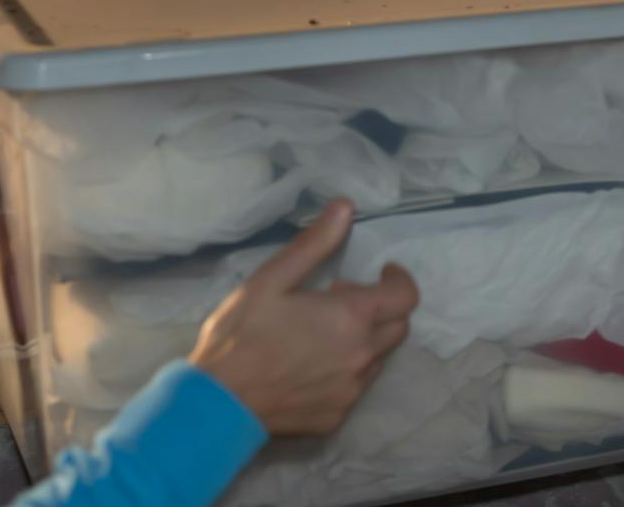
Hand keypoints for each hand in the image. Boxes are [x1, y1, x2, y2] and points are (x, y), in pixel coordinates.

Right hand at [189, 200, 418, 436]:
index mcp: (352, 318)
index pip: (406, 296)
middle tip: (340, 300)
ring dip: (363, 341)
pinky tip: (310, 367)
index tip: (381, 273)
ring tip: (322, 334)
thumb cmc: (241, 335)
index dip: (398, 280)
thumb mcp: (272, 279)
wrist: (217, 403)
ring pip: (377, 359)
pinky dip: (344, 372)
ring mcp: (351, 391)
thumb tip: (346, 207)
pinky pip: (354, 388)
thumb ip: (315, 243)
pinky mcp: (336, 416)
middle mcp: (362, 356)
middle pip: (397, 327)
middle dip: (380, 308)